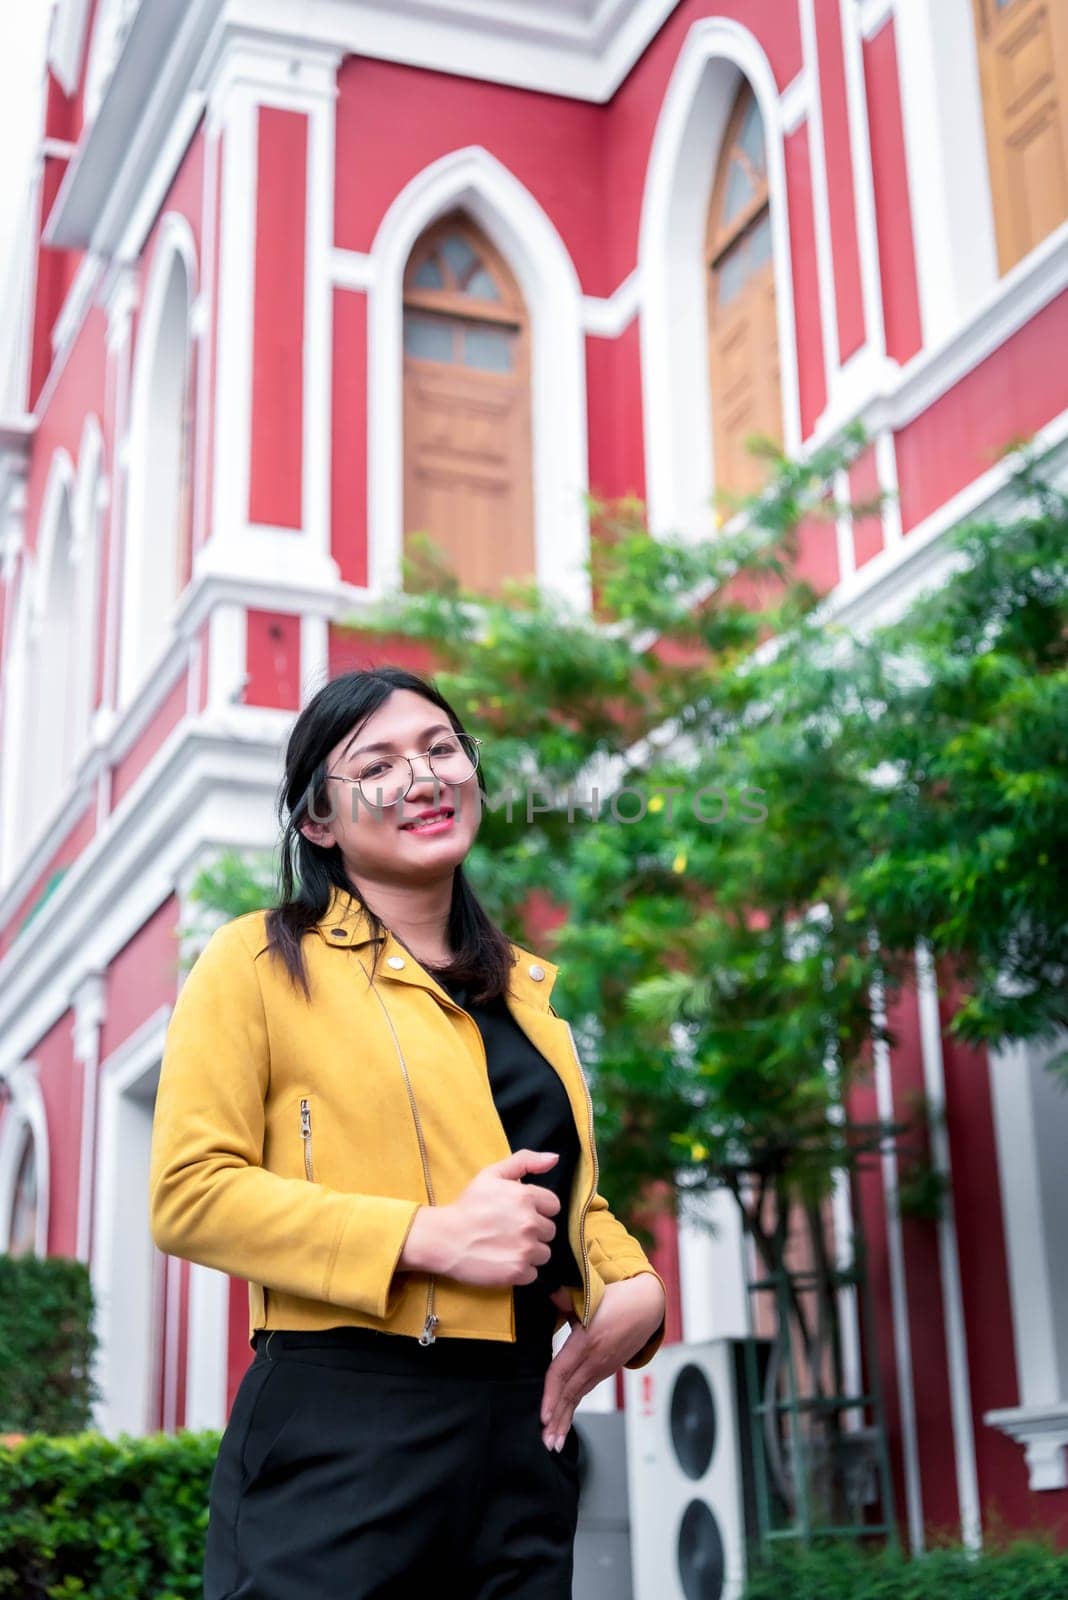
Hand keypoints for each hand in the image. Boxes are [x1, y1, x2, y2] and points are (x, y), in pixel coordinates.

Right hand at [401, 1149, 560, 1285]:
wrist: (444, 1239)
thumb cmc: (467, 1205)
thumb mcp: (492, 1174)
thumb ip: (525, 1161)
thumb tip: (554, 1158)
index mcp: (526, 1197)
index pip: (553, 1206)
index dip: (537, 1209)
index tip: (519, 1213)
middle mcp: (530, 1223)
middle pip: (549, 1231)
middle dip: (533, 1231)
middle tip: (510, 1230)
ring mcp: (525, 1250)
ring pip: (544, 1253)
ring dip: (530, 1252)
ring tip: (507, 1247)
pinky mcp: (518, 1272)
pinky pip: (533, 1273)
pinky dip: (521, 1270)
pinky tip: (504, 1261)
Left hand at [539, 1274, 665, 1451]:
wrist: (647, 1305)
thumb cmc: (616, 1298)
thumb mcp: (589, 1295)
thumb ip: (565, 1296)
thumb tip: (549, 1291)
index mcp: (587, 1341)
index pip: (562, 1373)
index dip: (550, 1395)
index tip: (542, 1416)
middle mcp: (595, 1360)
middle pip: (570, 1393)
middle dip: (557, 1420)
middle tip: (546, 1443)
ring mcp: (602, 1367)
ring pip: (578, 1396)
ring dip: (565, 1420)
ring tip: (554, 1442)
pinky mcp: (606, 1370)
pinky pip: (586, 1391)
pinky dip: (574, 1407)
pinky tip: (564, 1421)